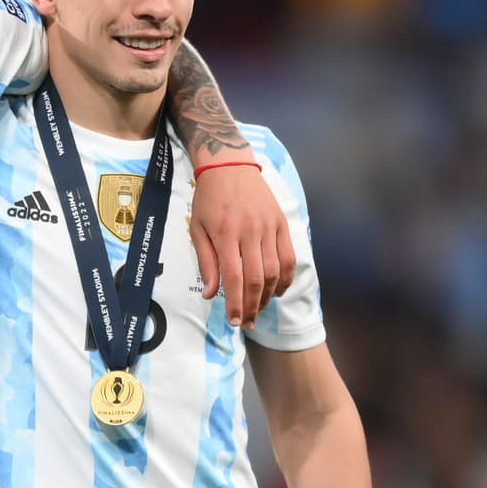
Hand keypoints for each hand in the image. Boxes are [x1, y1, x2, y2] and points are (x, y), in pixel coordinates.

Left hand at [188, 165, 295, 328]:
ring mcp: (270, 227)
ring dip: (268, 296)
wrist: (229, 165)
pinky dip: (286, 278)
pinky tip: (278, 291)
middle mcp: (251, 231)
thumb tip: (209, 294)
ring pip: (275, 271)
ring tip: (258, 309)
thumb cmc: (208, 198)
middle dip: (252, 306)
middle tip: (246, 322)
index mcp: (226, 234)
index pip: (235, 278)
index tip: (234, 321)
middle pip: (258, 279)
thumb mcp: (197, 228)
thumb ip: (205, 262)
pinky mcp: (282, 223)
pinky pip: (289, 257)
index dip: (236, 304)